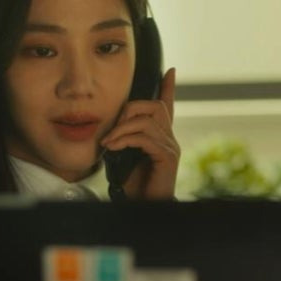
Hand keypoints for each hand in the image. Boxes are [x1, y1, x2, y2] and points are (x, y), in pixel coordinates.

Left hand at [100, 67, 179, 199]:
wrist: (143, 209)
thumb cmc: (134, 188)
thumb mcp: (126, 158)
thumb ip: (124, 141)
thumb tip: (110, 130)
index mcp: (161, 137)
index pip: (167, 106)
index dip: (169, 87)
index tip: (170, 70)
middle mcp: (170, 139)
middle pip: (154, 106)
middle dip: (129, 109)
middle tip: (112, 128)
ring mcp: (171, 147)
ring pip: (147, 120)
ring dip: (122, 128)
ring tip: (109, 141)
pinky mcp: (167, 157)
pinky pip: (144, 137)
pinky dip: (125, 139)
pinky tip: (114, 147)